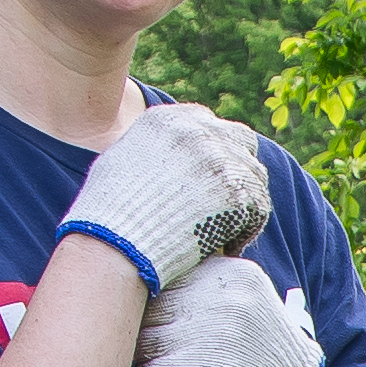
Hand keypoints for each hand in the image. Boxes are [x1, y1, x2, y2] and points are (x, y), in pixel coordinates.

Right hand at [58, 101, 274, 293]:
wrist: (115, 242)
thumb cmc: (107, 214)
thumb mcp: (120, 163)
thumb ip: (149, 152)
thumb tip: (163, 161)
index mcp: (167, 119)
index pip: (207, 124)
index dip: (213, 153)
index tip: (209, 181)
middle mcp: (196, 129)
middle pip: (239, 140)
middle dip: (237, 170)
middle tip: (228, 204)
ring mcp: (219, 156)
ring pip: (253, 174)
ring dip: (245, 202)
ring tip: (228, 230)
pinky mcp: (236, 188)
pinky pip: (258, 206)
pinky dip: (247, 229)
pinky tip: (228, 246)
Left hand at [135, 261, 334, 366]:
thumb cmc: (261, 344)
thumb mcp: (248, 295)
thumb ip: (208, 279)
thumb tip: (142, 268)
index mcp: (234, 273)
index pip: (169, 277)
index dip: (155, 300)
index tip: (158, 317)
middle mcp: (227, 299)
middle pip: (155, 309)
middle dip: (145, 329)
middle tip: (145, 343)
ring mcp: (220, 335)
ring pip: (149, 340)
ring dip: (143, 355)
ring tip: (150, 362)